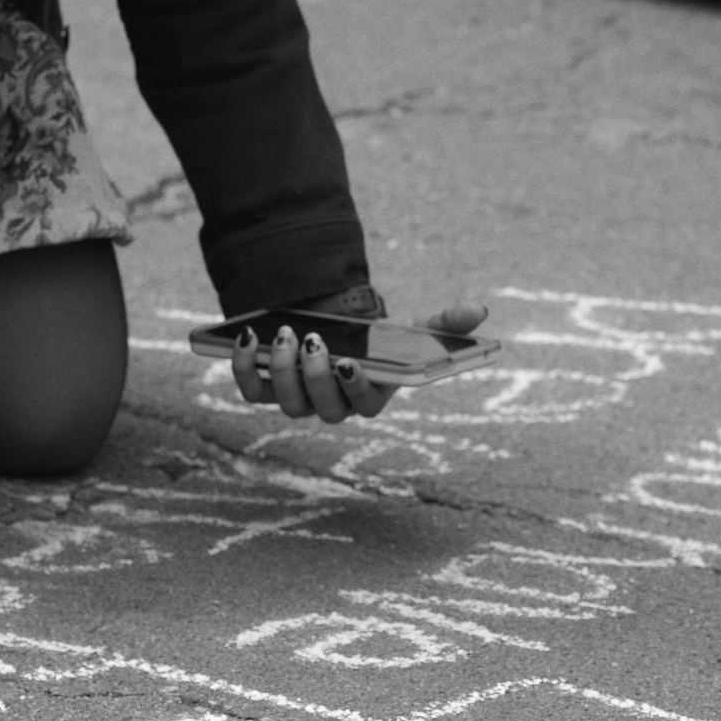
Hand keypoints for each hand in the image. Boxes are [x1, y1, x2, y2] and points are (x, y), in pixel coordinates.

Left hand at [231, 302, 488, 423]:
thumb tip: (479, 311)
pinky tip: (246, 336)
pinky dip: (242, 365)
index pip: (365, 405)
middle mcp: (332, 405)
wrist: (328, 324)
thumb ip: (444, 322)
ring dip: (282, 369)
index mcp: (369, 395)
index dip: (356, 388)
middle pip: (322, 408)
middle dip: (316, 376)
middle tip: (312, 340)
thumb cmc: (372, 335)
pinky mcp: (263, 387)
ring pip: (286, 401)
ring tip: (284, 333)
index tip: (352, 361)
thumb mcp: (409, 327)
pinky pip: (249, 389)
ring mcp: (296, 400)